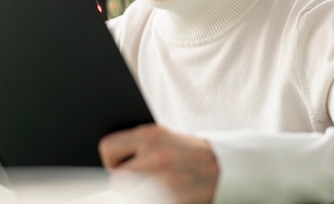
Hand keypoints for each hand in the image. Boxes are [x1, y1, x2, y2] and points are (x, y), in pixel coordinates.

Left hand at [99, 124, 218, 203]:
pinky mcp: (172, 200)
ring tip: (156, 187)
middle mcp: (155, 157)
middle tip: (142, 179)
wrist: (226, 167)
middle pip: (117, 179)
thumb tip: (108, 160)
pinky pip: (148, 201)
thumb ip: (138, 145)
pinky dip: (154, 199)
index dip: (111, 160)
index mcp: (151, 136)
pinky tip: (166, 194)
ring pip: (130, 195)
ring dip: (139, 194)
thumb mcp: (165, 138)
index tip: (118, 164)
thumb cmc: (189, 153)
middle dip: (126, 182)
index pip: (108, 147)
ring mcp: (164, 182)